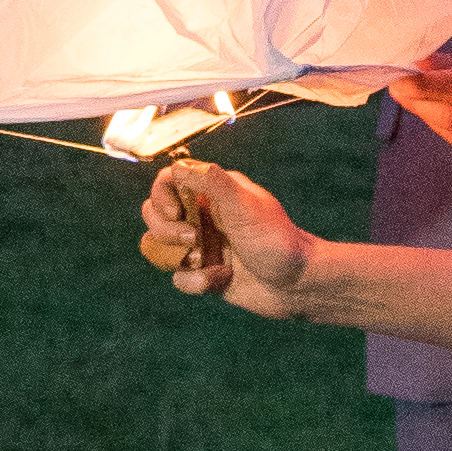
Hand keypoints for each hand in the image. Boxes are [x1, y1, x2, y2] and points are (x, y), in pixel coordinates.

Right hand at [141, 159, 317, 315]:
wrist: (298, 284)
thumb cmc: (277, 240)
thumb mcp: (246, 205)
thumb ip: (213, 182)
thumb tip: (180, 166)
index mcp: (212, 193)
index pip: (167, 182)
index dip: (161, 197)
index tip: (176, 212)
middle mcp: (202, 217)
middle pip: (154, 216)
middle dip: (166, 231)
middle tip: (193, 239)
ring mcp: (201, 246)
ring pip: (160, 249)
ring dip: (176, 258)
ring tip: (204, 262)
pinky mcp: (204, 273)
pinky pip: (179, 278)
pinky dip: (196, 282)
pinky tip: (222, 279)